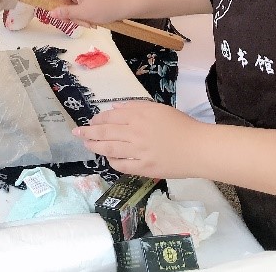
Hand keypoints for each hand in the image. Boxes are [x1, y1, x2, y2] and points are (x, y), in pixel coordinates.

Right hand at [33, 0, 129, 25]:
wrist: (125, 5)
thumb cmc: (105, 7)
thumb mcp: (84, 12)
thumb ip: (66, 13)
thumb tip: (50, 12)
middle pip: (62, 4)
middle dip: (68, 16)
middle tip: (82, 21)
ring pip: (71, 11)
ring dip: (78, 19)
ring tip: (92, 22)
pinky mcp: (88, 3)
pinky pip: (79, 12)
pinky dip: (84, 18)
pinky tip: (93, 22)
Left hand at [74, 101, 204, 177]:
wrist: (198, 148)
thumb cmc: (180, 125)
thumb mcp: (158, 109)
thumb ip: (135, 107)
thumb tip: (115, 109)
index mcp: (139, 116)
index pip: (111, 117)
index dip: (98, 119)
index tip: (91, 121)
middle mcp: (135, 133)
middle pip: (106, 132)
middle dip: (88, 132)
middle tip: (77, 133)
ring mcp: (138, 152)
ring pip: (110, 148)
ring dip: (95, 146)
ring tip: (86, 145)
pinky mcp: (143, 168)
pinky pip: (122, 165)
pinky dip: (112, 161)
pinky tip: (108, 159)